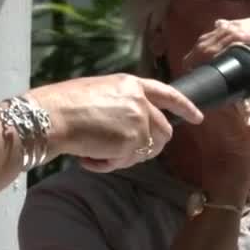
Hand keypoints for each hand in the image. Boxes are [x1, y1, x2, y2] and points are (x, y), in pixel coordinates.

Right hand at [29, 73, 202, 172]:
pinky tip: (89, 157)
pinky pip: (126, 163)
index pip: (167, 94)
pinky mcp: (132, 141)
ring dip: (124, 158)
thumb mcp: (98, 93)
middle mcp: (140, 101)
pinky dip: (107, 165)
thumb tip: (128, 125)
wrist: (51, 116)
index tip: (197, 118)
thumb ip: (121, 105)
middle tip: (120, 154)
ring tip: (95, 152)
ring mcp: (139, 121)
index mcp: (131, 84)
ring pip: (147, 151)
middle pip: (163, 131)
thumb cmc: (63, 105)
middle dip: (148, 147)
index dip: (184, 106)